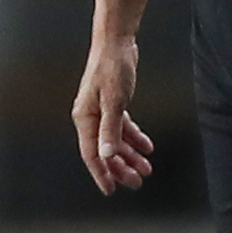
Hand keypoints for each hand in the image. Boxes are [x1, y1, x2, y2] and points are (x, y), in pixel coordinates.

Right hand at [72, 34, 152, 192]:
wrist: (117, 42)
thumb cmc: (112, 67)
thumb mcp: (114, 101)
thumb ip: (111, 129)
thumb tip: (107, 155)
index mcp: (85, 118)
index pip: (91, 154)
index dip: (102, 174)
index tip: (111, 190)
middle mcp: (90, 117)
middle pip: (105, 150)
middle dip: (121, 168)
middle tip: (137, 182)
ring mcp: (101, 111)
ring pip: (115, 140)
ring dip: (130, 155)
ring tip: (146, 167)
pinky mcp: (113, 103)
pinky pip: (122, 127)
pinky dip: (134, 137)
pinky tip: (146, 146)